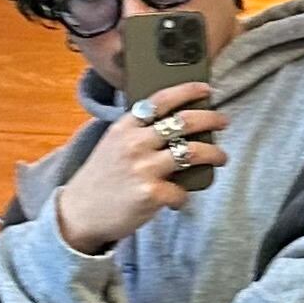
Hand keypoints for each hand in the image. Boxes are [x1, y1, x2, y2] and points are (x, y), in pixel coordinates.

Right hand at [56, 82, 228, 253]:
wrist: (80, 213)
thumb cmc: (101, 179)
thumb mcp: (112, 145)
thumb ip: (137, 132)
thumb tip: (175, 125)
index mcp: (125, 127)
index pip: (161, 100)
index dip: (187, 91)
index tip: (206, 89)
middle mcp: (135, 143)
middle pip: (184, 122)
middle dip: (211, 119)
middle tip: (223, 121)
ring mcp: (144, 168)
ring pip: (193, 152)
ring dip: (214, 153)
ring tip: (221, 157)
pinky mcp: (151, 193)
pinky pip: (182, 191)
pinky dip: (183, 196)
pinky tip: (178, 198)